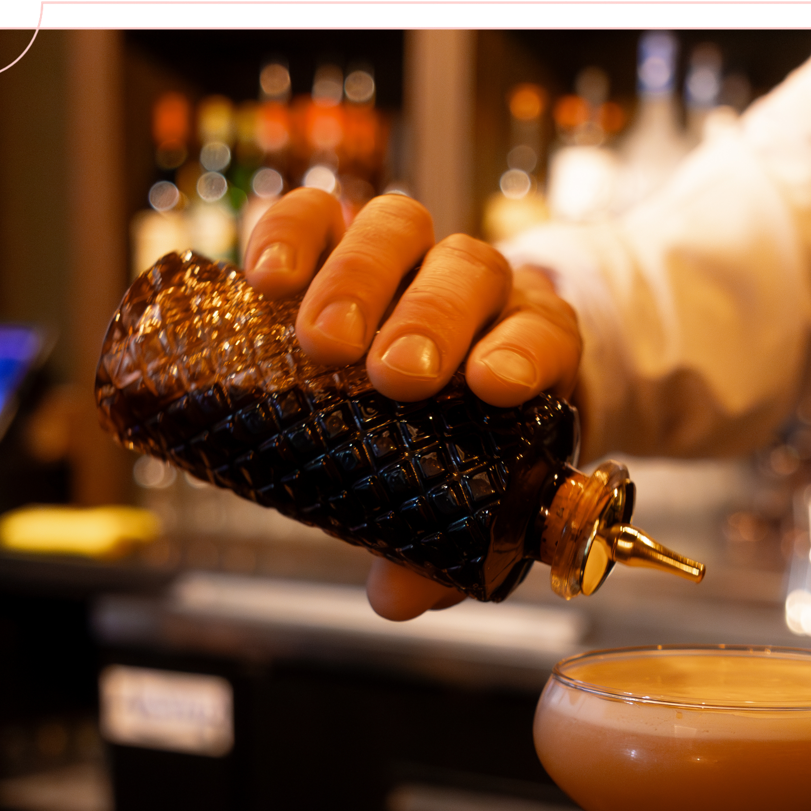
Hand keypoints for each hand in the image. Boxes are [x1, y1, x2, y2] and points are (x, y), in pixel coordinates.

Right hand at [243, 190, 582, 620]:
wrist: (422, 377)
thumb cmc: (452, 441)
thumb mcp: (460, 494)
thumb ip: (439, 546)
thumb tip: (397, 599)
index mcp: (527, 342)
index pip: (544, 328)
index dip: (524, 348)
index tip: (492, 385)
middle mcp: (475, 287)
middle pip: (468, 270)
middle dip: (431, 319)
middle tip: (392, 375)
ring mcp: (408, 252)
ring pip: (399, 226)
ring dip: (360, 277)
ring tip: (320, 341)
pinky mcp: (337, 236)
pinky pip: (318, 212)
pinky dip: (291, 231)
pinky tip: (266, 277)